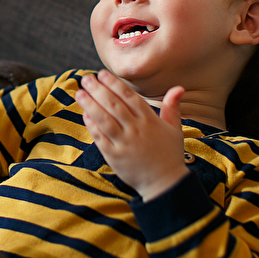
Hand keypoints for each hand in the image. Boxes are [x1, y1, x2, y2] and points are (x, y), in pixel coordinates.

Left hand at [75, 70, 188, 200]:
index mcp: (150, 121)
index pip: (129, 97)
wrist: (164, 183)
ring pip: (104, 119)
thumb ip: (172, 107)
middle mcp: (136, 130)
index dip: (115, 84)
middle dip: (98, 90)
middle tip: (86, 79)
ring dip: (90, 105)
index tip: (102, 73)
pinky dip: (91, 125)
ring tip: (80, 93)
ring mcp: (124, 143)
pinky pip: (100, 137)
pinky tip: (84, 115)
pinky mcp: (114, 156)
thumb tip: (178, 87)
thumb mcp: (174, 129)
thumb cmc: (169, 154)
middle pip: (114, 105)